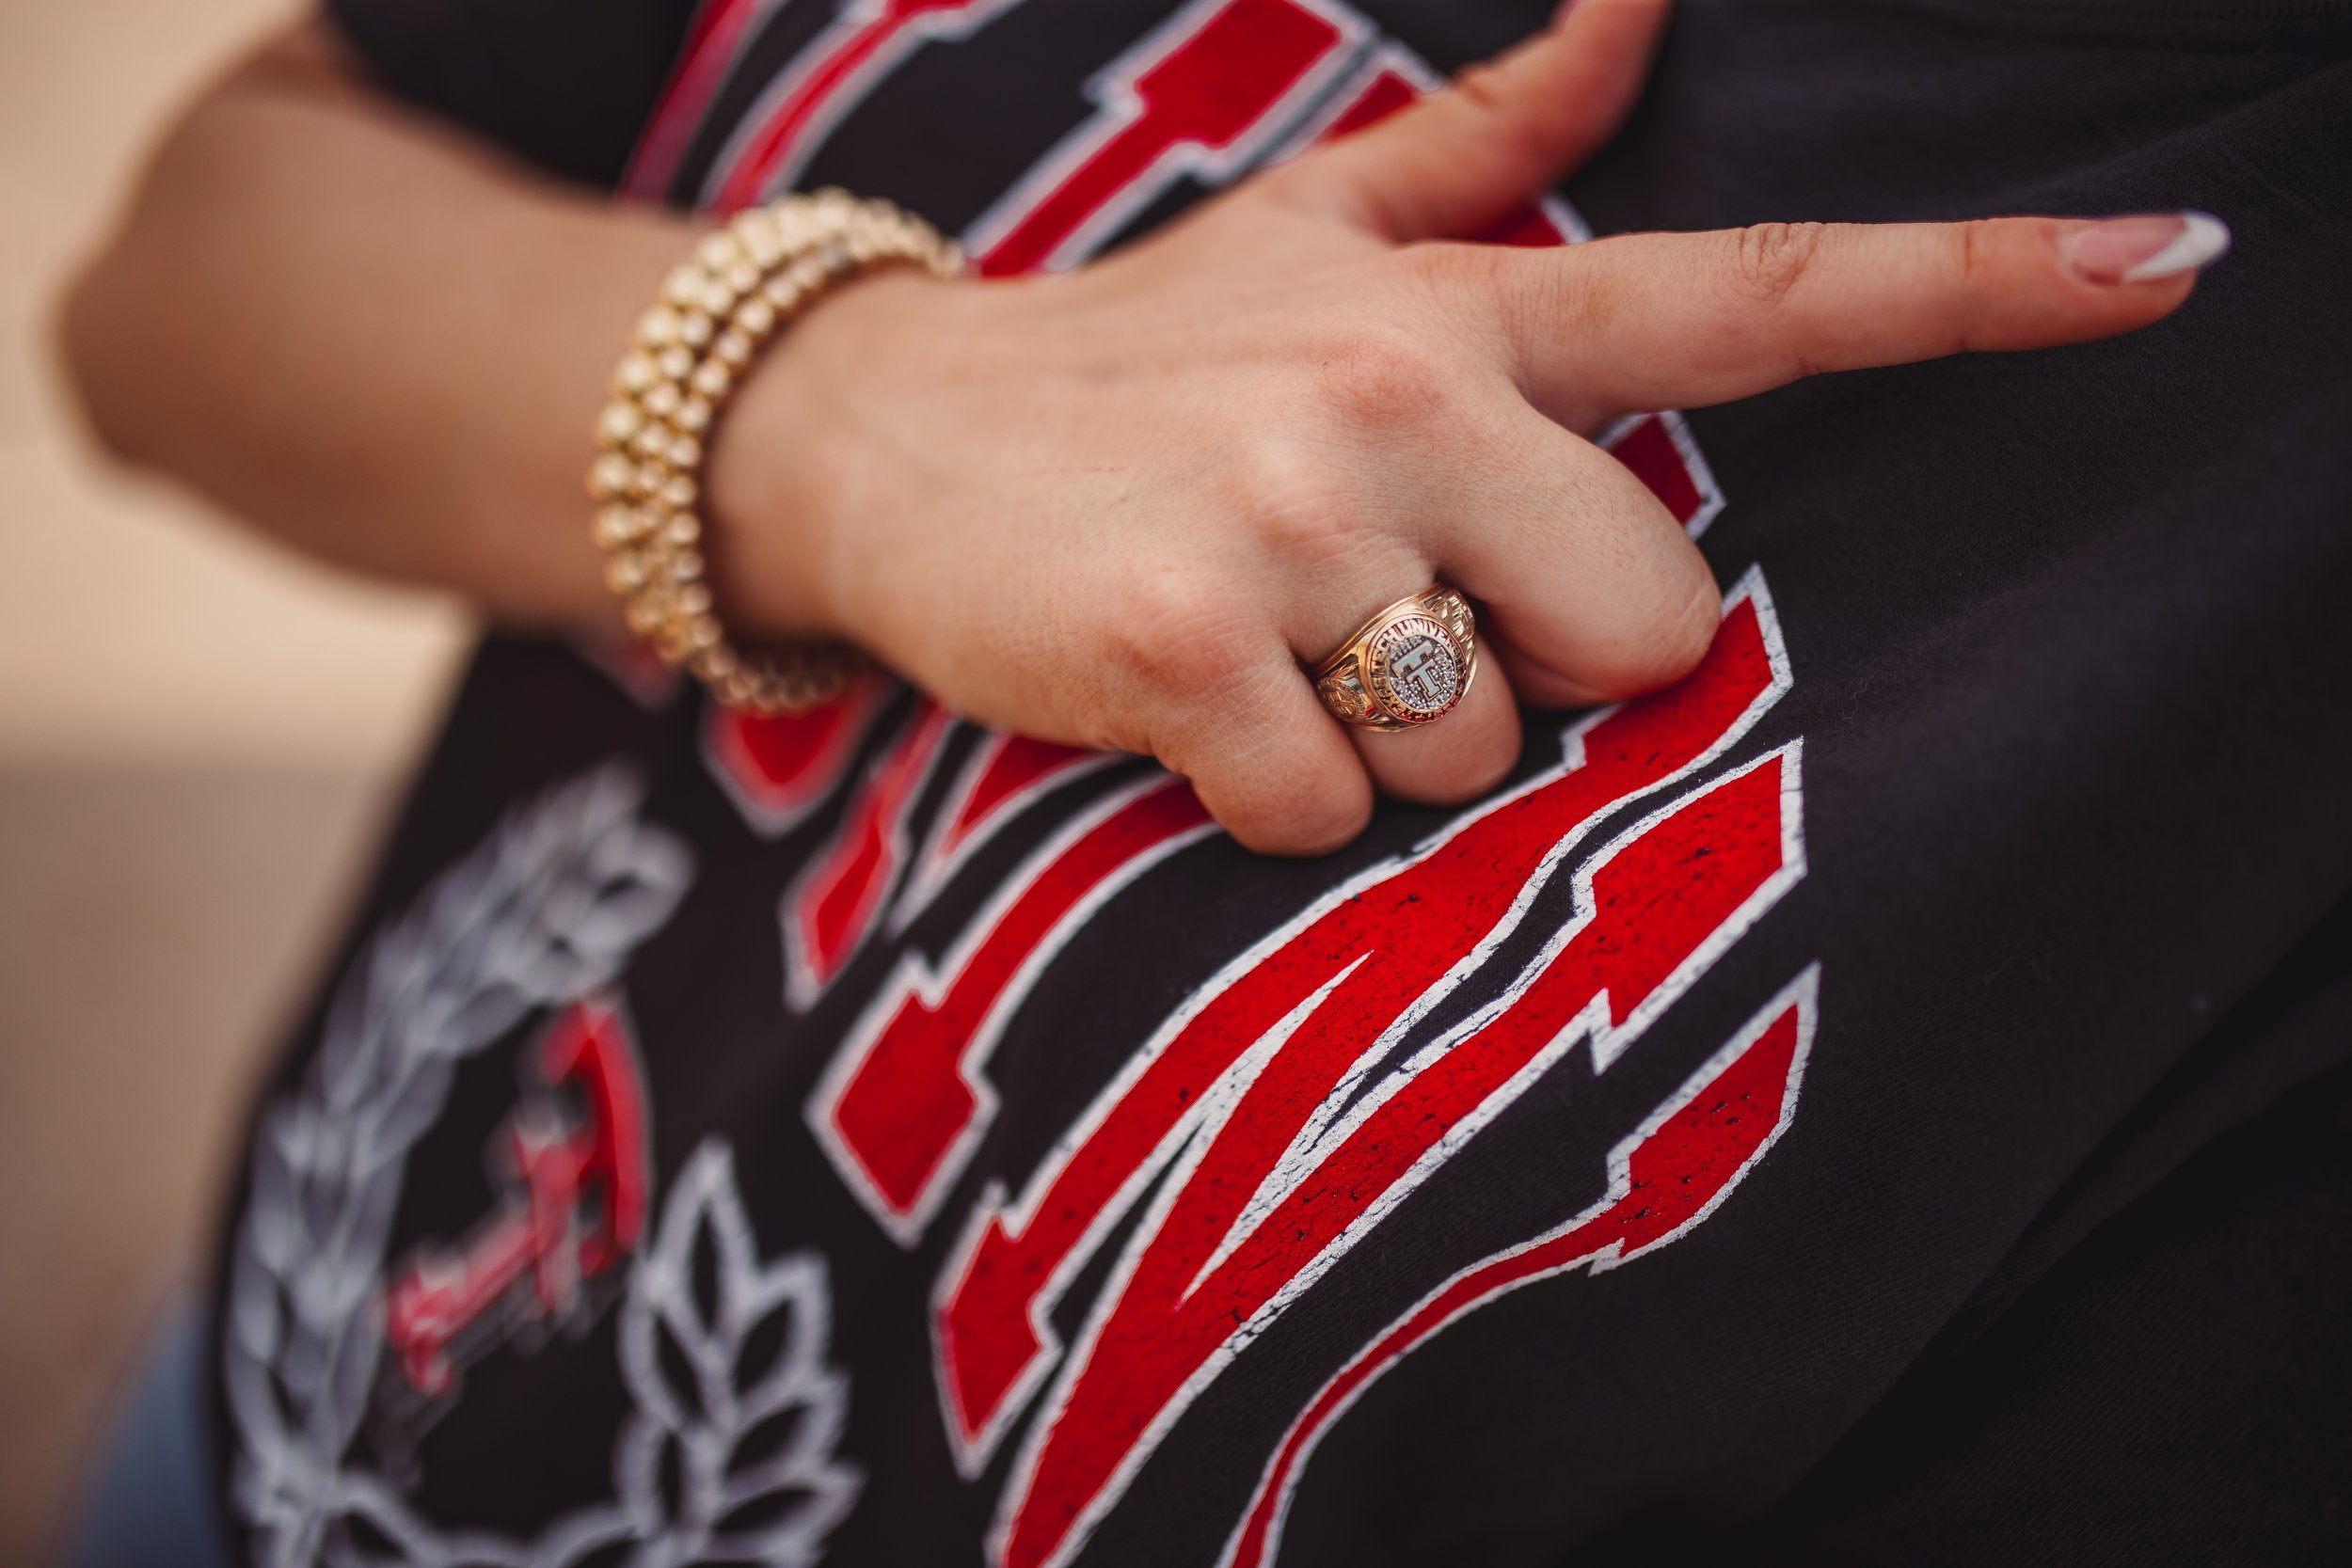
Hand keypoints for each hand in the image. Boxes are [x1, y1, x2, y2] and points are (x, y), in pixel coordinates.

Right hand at [709, 0, 2220, 854]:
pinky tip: (1187, 712)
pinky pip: (1333, 823)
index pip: (1752, 292)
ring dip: (1387, 742)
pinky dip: (1270, 807)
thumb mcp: (1303, 227)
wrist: (881, 433)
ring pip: (1483, 751)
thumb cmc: (1131, 357)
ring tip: (1268, 648)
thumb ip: (1492, 142)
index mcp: (1459, 306)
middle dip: (1539, 664)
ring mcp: (1295, 518)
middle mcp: (1400, 392)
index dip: (1976, 284)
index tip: (2168, 269)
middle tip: (1390, 611)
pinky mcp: (1187, 644)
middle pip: (1649, 627)